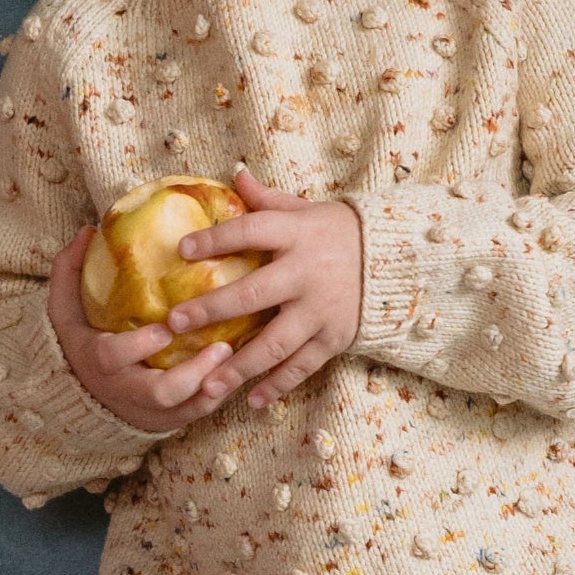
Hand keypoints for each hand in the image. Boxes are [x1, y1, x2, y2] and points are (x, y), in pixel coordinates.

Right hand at [48, 227, 241, 430]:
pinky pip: (199, 413)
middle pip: (160, 393)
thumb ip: (70, 270)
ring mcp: (149, 411)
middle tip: (221, 347)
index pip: (113, 356)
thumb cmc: (82, 340)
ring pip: (186, 409)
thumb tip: (88, 230)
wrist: (86, 394)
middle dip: (192, 373)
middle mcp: (124, 391)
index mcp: (98, 361)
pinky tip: (238, 370)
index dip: (138, 345)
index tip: (163, 328)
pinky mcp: (170, 420)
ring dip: (215, 385)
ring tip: (237, 357)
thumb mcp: (65, 307)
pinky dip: (220, 394)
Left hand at [165, 168, 363, 409]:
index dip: (216, 240)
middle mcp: (306, 274)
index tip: (182, 250)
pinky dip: (278, 384)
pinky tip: (252, 399)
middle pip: (252, 294)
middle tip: (175, 323)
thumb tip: (236, 174)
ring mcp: (320, 310)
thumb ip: (269, 200)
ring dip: (239, 366)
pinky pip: (302, 366)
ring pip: (274, 342)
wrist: (398, 261)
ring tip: (207, 384)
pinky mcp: (334, 337)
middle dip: (211, 310)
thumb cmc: (341, 233)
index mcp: (297, 235)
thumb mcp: (308, 210)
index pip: (250, 232)